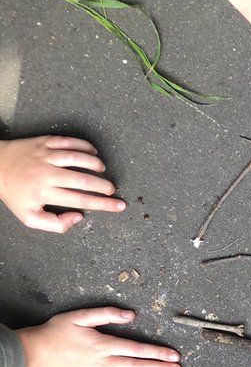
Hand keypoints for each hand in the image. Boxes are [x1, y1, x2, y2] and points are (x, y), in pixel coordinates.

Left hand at [0, 137, 124, 232]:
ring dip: (95, 164)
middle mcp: (47, 174)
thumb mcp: (29, 217)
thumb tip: (78, 217)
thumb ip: (55, 224)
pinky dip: (85, 146)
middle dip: (104, 186)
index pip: (82, 200)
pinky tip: (93, 152)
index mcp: (45, 193)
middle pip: (84, 180)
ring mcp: (46, 156)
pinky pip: (69, 142)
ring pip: (78, 158)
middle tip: (111, 189)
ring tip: (102, 170)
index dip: (104, 204)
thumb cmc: (14, 193)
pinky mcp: (44, 142)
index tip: (119, 205)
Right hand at [14, 307, 180, 366]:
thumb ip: (107, 314)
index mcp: (103, 344)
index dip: (157, 353)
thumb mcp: (80, 316)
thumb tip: (132, 315)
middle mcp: (102, 363)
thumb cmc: (56, 332)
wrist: (33, 353)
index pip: (137, 349)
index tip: (174, 356)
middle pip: (137, 366)